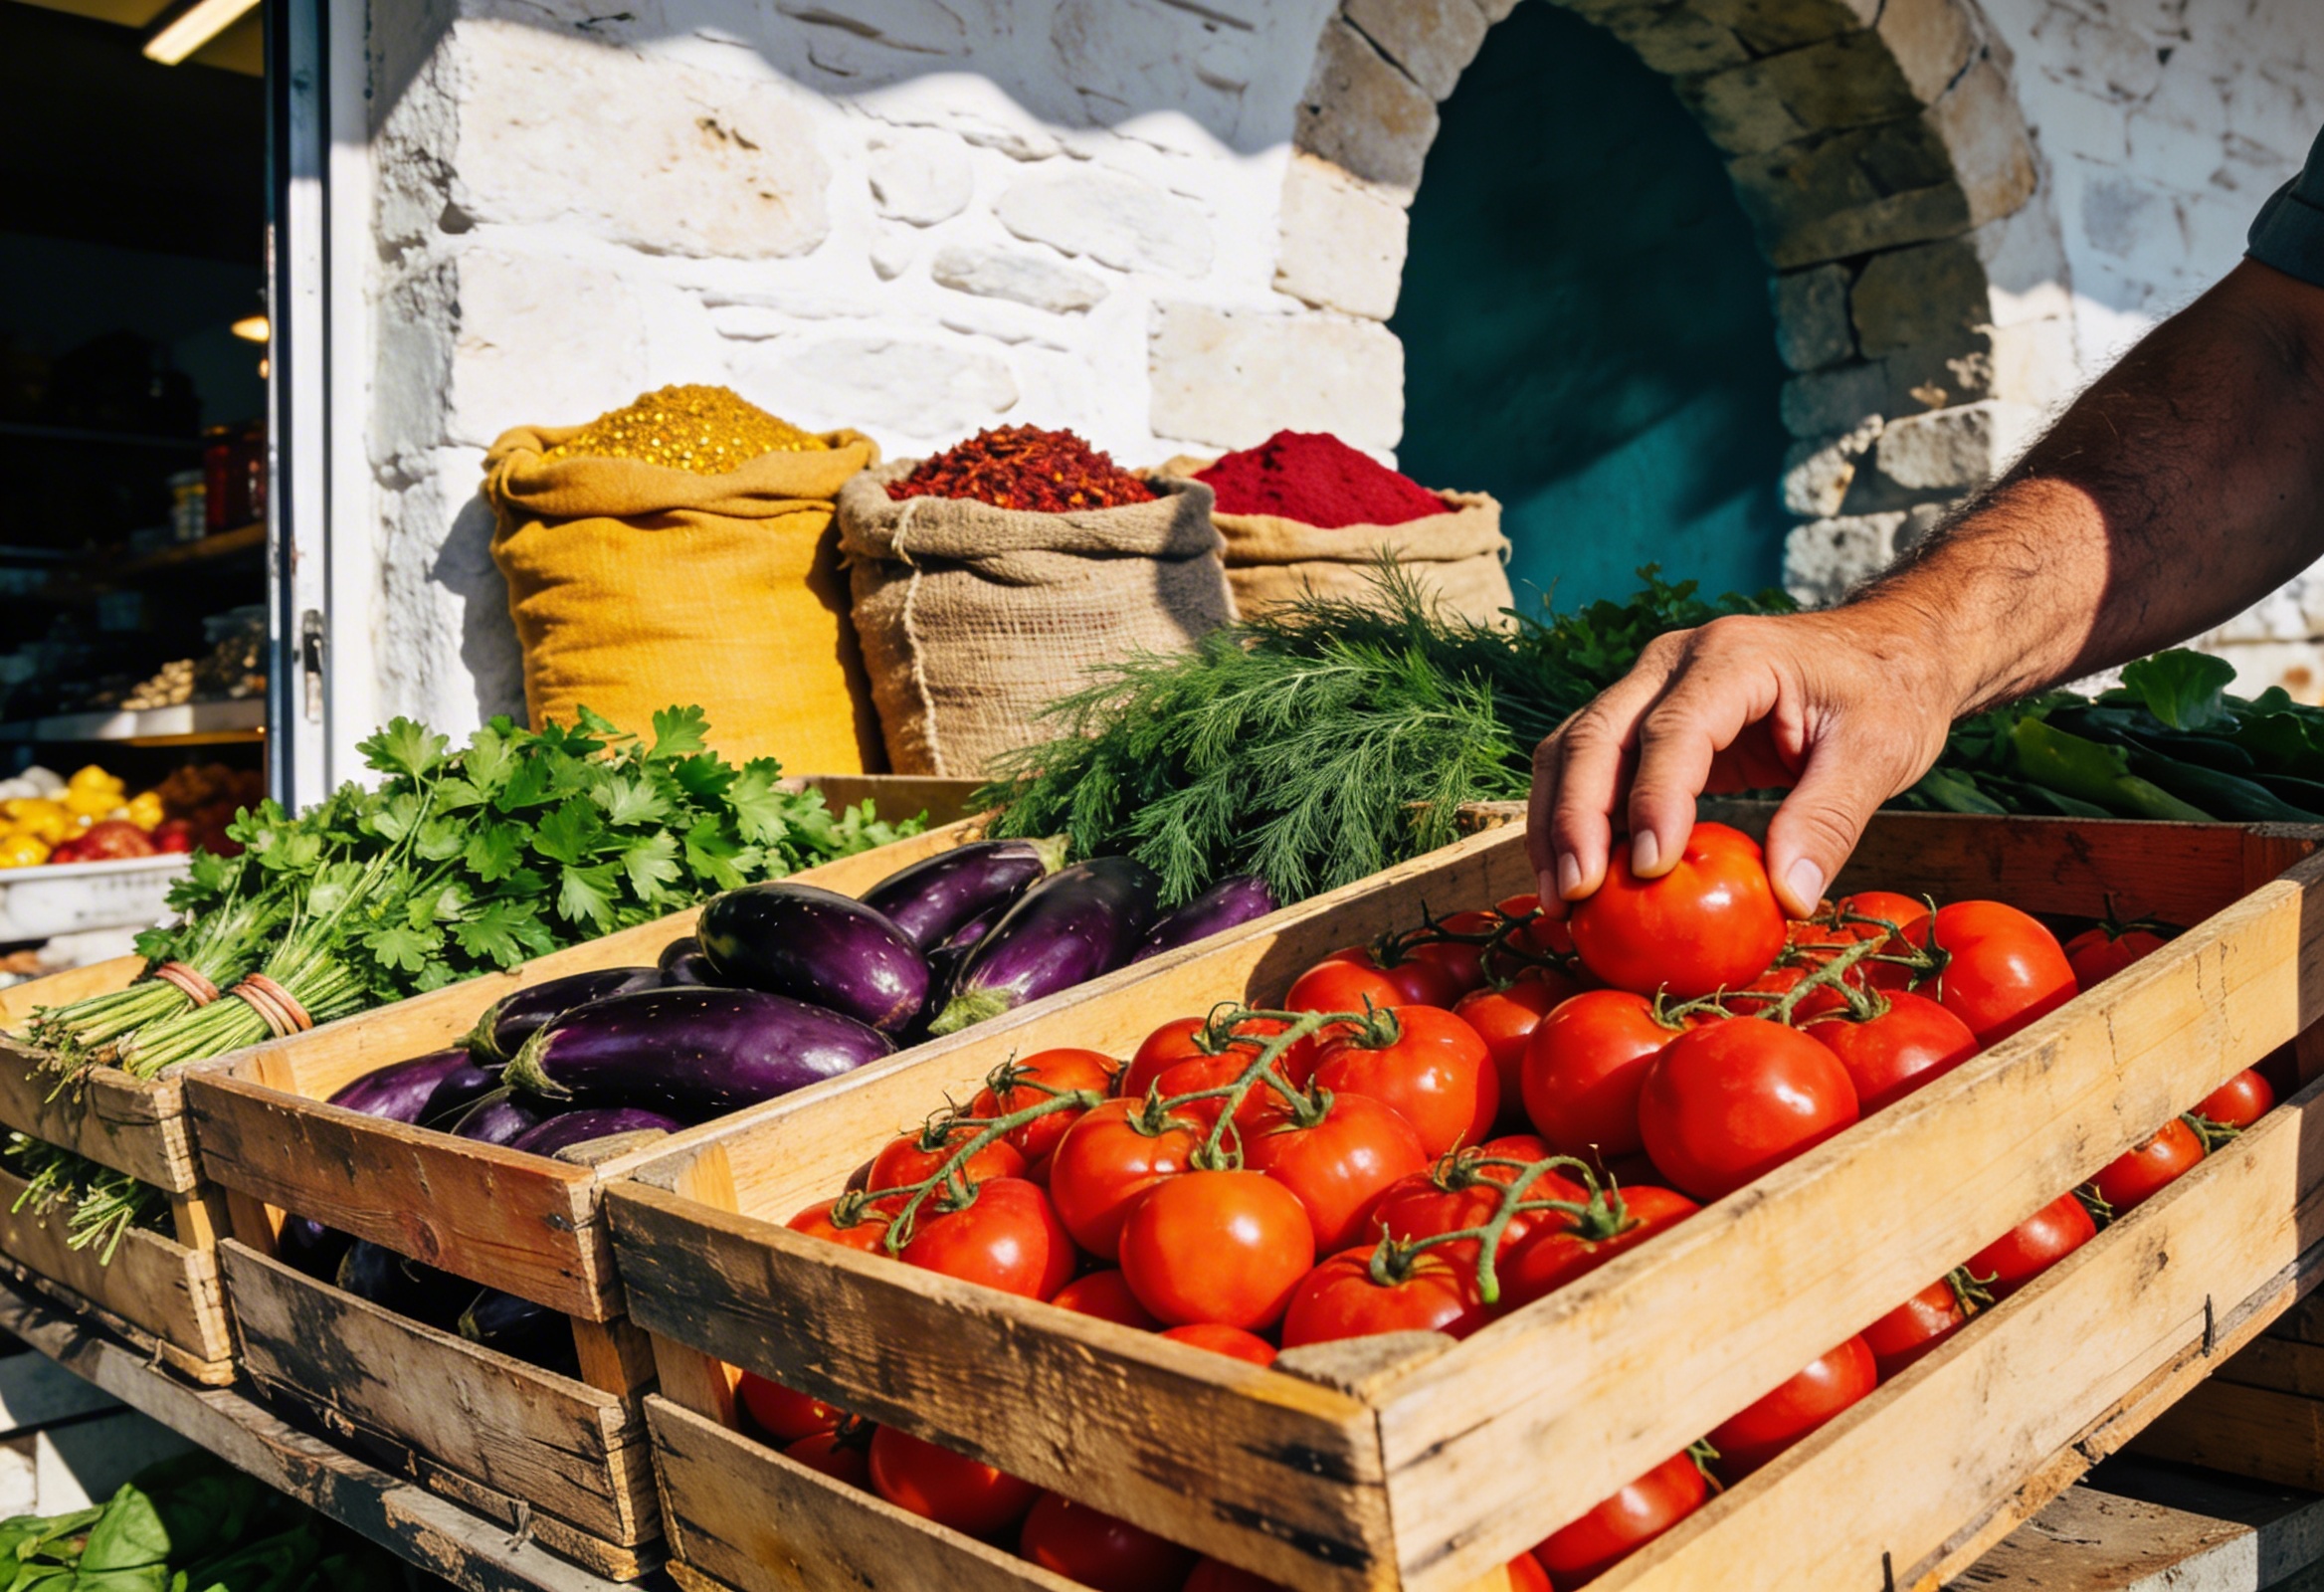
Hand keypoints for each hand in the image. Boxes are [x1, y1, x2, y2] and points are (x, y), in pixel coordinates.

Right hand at [1527, 604, 1959, 918]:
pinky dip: (1569, 819)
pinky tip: (1574, 876)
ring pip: (1571, 747)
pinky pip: (1584, 763)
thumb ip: (1830, 821)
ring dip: (1555, 822)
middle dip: (1576, 818)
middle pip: (1596, 734)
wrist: (1882, 648)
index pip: (1674, 729)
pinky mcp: (1642, 719)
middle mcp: (1672, 661)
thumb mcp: (1879, 754)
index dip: (1652, 799)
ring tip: (1559, 898)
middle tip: (1576, 894)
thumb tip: (1787, 899)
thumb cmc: (1887, 693)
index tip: (1649, 870)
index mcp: (1734, 657)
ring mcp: (1647, 686)